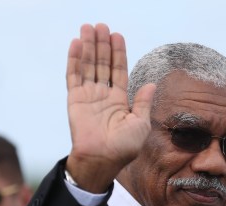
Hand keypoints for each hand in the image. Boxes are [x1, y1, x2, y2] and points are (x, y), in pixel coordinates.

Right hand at [65, 23, 155, 192]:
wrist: (103, 159)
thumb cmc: (124, 148)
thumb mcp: (140, 124)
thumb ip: (143, 103)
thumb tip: (150, 84)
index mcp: (119, 101)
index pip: (118, 71)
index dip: (118, 54)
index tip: (117, 36)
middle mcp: (103, 96)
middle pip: (102, 64)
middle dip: (102, 45)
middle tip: (101, 26)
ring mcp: (88, 96)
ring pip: (88, 66)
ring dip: (89, 47)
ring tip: (89, 28)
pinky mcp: (75, 99)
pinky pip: (74, 76)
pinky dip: (75, 60)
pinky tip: (77, 44)